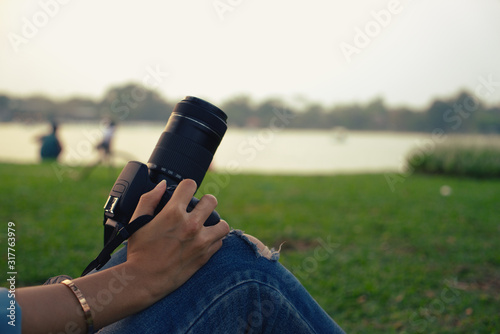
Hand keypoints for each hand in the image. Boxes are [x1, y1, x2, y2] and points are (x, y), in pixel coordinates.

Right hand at [125, 179, 229, 300]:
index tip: (185, 193)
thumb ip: (149, 199)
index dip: (187, 186)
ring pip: (223, 224)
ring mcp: (200, 242)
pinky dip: (214, 240)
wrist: (143, 281)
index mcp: (173, 213)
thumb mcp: (137, 221)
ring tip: (206, 225)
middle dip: (204, 202)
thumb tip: (162, 185)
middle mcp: (190, 225)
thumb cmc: (139, 251)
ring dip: (215, 223)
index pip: (190, 185)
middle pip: (211, 201)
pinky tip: (204, 240)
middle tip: (198, 209)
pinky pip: (220, 242)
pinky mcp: (205, 256)